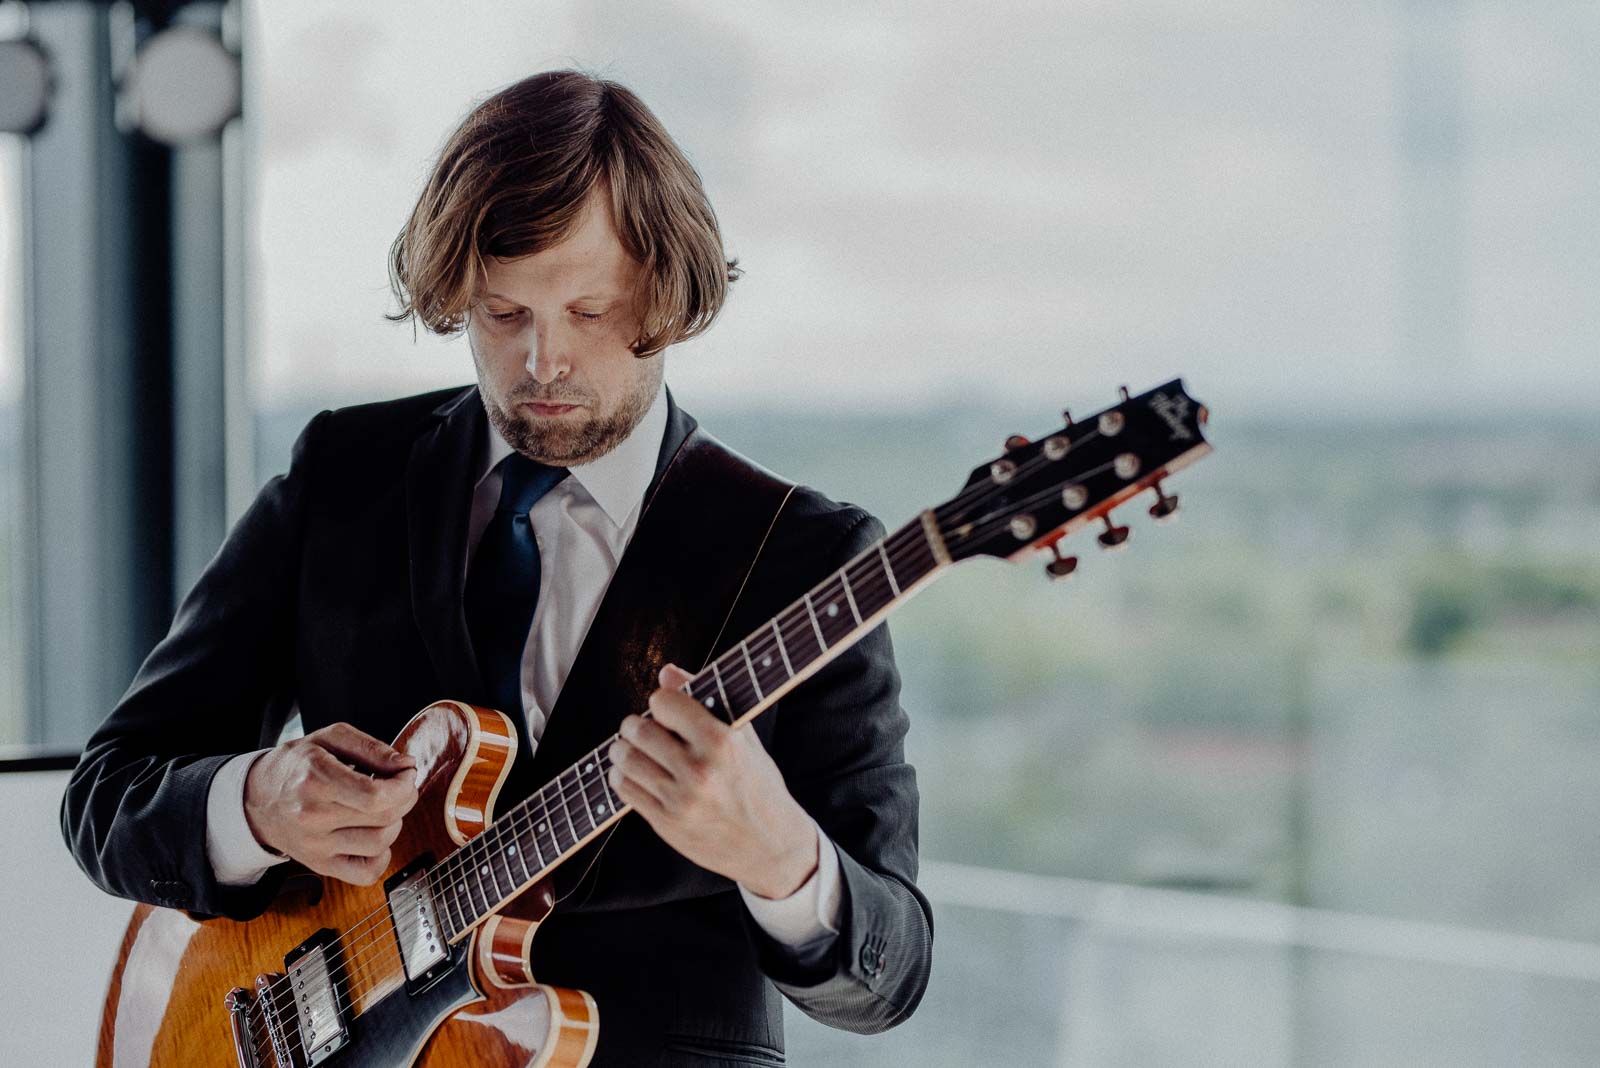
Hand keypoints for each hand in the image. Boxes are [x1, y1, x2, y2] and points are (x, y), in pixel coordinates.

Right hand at [243, 722, 418, 885]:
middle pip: (383, 817)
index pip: (375, 796)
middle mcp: (313, 817)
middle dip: (404, 798)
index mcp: (315, 780)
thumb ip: (371, 747)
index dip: (403, 785)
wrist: (256, 800)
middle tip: (400, 786)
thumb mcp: (329, 738)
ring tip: (384, 808)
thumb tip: (406, 765)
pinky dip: (382, 856)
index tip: (406, 774)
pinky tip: (375, 835)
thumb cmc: (297, 766)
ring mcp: (316, 846)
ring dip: (395, 823)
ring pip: (380, 843)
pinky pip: (366, 874)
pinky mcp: (320, 865)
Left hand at [607, 664, 817, 898]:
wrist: (770, 846)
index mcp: (722, 743)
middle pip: (639, 730)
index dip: (662, 702)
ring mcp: (680, 801)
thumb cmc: (758, 786)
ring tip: (631, 748)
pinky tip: (634, 772)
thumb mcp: (744, 740)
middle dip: (634, 724)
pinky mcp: (666, 824)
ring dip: (623, 749)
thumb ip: (704, 702)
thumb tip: (666, 672)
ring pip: (626, 760)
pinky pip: (625, 790)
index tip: (665, 707)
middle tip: (639, 726)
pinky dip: (622, 776)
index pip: (664, 703)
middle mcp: (700, 771)